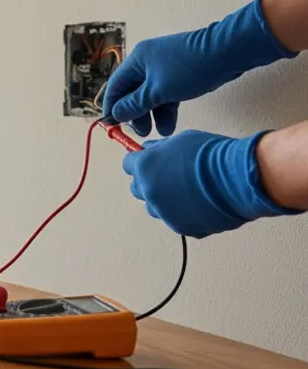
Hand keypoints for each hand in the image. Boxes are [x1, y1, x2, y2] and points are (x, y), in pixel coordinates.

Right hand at [102, 0, 293, 135]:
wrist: (227, 52)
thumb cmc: (189, 68)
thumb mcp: (158, 91)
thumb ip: (135, 104)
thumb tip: (116, 114)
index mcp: (136, 60)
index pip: (115, 86)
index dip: (112, 107)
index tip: (113, 126)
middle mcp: (147, 62)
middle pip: (133, 92)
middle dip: (136, 113)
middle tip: (142, 132)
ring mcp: (164, 67)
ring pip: (151, 95)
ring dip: (153, 114)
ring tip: (161, 132)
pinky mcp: (180, 73)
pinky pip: (166, 93)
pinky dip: (167, 108)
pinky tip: (170, 124)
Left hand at [122, 129, 296, 237]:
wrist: (240, 178)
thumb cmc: (214, 156)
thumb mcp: (181, 140)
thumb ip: (160, 148)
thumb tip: (150, 150)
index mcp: (145, 168)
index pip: (129, 165)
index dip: (141, 162)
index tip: (150, 161)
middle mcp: (149, 192)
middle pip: (138, 188)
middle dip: (150, 181)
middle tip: (170, 176)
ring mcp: (164, 212)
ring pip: (155, 207)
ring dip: (164, 200)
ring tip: (188, 191)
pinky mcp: (181, 227)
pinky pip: (176, 220)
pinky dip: (184, 214)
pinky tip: (200, 203)